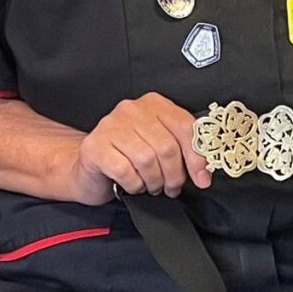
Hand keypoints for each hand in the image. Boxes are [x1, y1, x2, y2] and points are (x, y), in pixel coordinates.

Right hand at [68, 92, 211, 204]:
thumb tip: (204, 173)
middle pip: (167, 146)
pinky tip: (133, 185)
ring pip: (147, 159)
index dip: (196, 156)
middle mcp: (132, 109)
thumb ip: (182, 151)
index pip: (184, 126)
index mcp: (153, 104)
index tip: (202, 179)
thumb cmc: (127, 156)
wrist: (88, 165)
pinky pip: (125, 171)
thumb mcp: (158, 146)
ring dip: (154, 181)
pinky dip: (134, 185)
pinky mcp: (95, 146)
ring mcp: (111, 125)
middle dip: (174, 175)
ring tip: (152, 186)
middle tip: (171, 187)